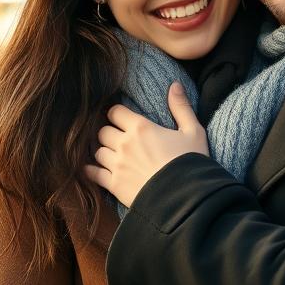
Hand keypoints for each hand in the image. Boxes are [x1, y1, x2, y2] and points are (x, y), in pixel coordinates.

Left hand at [84, 82, 208, 207]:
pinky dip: (90, 170)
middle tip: (118, 139)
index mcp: (141, 127)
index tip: (123, 120)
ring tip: (112, 155)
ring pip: (97, 151)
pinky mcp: (114, 185)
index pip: (114, 112)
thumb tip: (174, 85)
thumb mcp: (194, 132)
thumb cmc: (192, 164)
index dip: (117, 114)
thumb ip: (181, 107)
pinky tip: (95, 170)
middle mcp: (124, 144)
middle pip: (102, 131)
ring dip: (103, 151)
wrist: (188, 199)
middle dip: (109, 133)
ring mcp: (117, 165)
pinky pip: (92, 173)